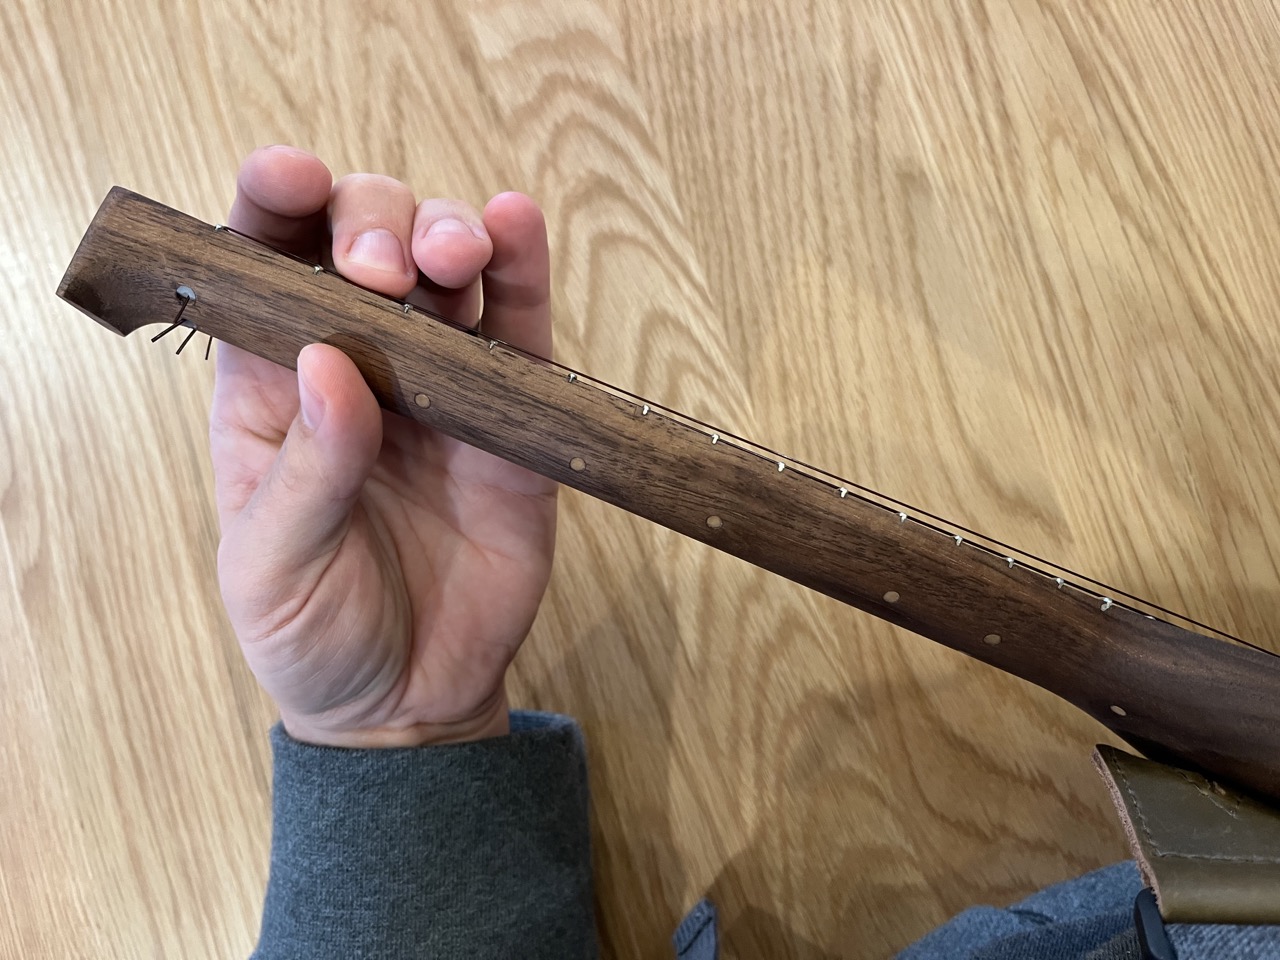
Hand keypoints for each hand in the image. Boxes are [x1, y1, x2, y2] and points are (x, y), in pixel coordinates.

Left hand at [210, 146, 555, 747]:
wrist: (413, 701)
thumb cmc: (316, 634)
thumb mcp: (274, 567)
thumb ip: (306, 469)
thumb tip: (332, 362)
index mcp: (272, 388)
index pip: (263, 267)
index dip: (273, 204)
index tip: (292, 179)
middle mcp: (358, 366)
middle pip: (362, 245)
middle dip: (374, 225)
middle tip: (386, 273)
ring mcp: (440, 385)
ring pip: (448, 270)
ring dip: (450, 233)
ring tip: (455, 255)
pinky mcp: (513, 417)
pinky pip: (521, 330)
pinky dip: (524, 272)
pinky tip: (516, 225)